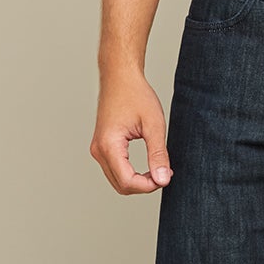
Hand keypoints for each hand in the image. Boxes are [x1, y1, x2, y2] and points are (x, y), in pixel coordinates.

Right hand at [91, 66, 171, 193]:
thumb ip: (158, 154)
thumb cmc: (135, 95)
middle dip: (144, 186)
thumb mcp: (153, 125)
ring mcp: (98, 149)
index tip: (166, 177)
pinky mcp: (102, 147)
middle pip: (121, 185)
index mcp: (109, 145)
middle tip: (164, 174)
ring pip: (117, 180)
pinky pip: (115, 170)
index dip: (149, 186)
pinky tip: (147, 166)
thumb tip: (162, 179)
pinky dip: (131, 174)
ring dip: (138, 181)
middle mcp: (99, 150)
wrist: (120, 77)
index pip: (127, 181)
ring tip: (158, 169)